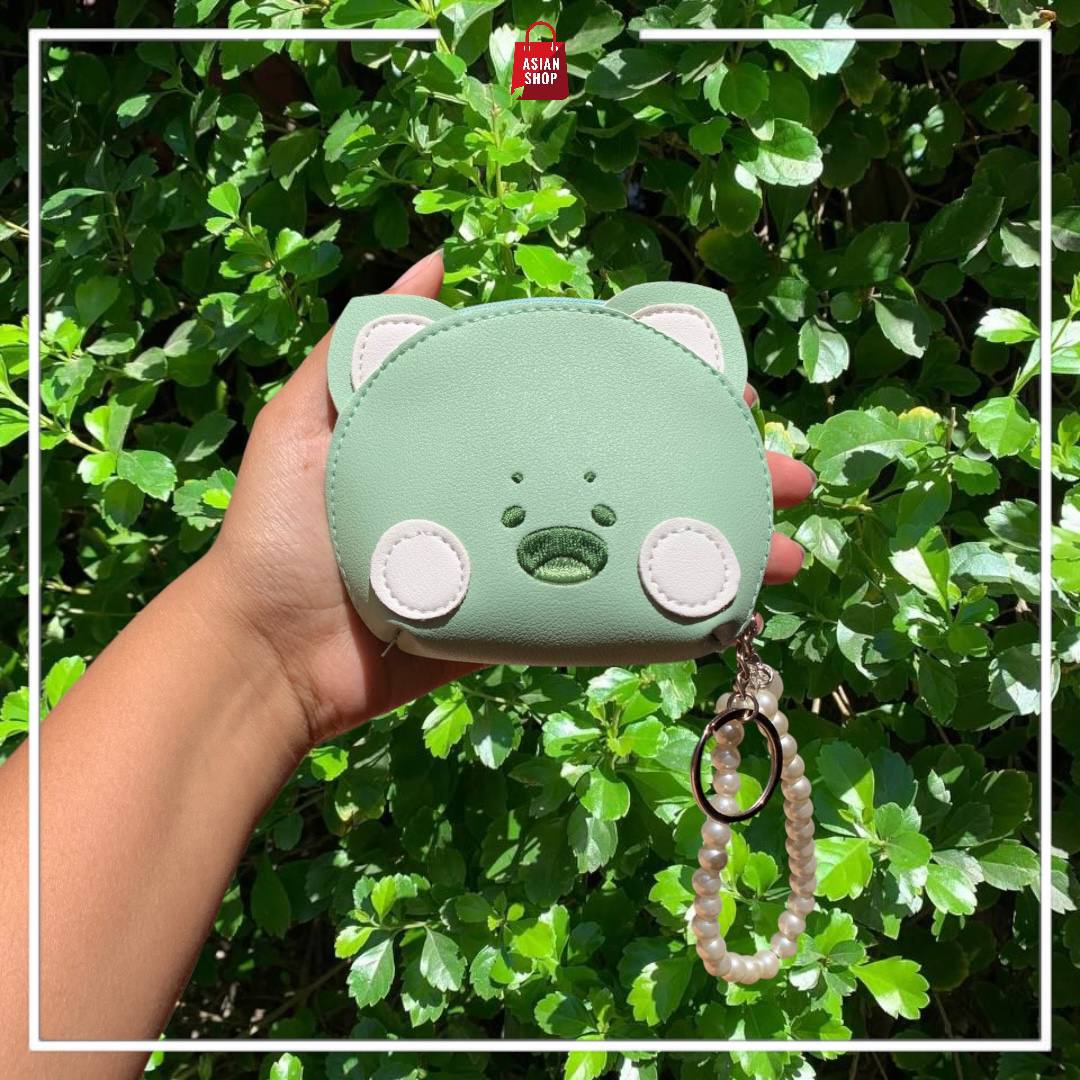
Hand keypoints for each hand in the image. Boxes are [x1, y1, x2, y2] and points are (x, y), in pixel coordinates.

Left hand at [205, 251, 814, 749]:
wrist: (267, 655)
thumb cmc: (282, 531)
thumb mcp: (310, 419)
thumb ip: (364, 346)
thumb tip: (440, 261)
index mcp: (481, 443)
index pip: (588, 408)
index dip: (661, 397)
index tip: (723, 388)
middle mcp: (515, 498)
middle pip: (634, 476)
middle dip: (718, 474)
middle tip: (788, 475)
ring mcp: (528, 568)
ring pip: (640, 547)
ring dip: (719, 547)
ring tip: (787, 549)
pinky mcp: (528, 630)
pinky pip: (608, 617)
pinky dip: (670, 611)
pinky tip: (728, 606)